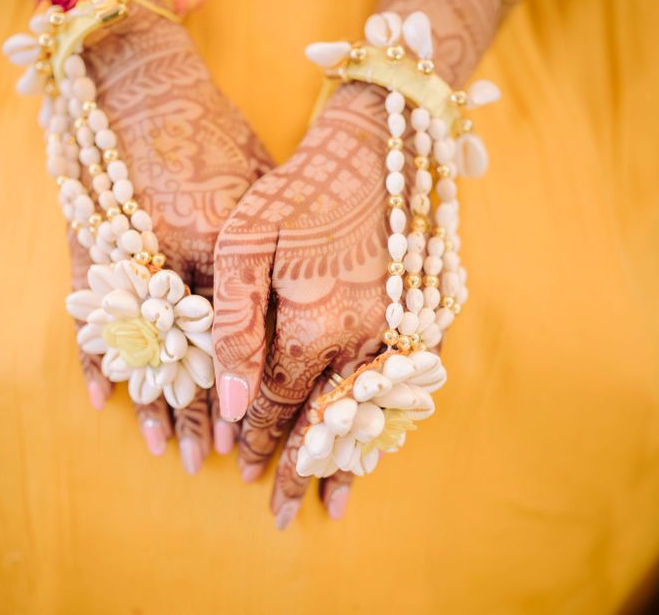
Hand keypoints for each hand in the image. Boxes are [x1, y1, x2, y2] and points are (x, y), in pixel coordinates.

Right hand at [68, 9, 270, 472]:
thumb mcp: (258, 180)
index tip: (251, 431)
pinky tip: (104, 400)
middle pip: (192, 351)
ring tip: (162, 449)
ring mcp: (127, 248)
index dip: (244, 389)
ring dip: (153, 401)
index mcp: (227, 235)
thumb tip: (287, 309)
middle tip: (211, 461)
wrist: (138, 78)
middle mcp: (176, 250)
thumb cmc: (211, 125)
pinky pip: (92, 313)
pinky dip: (96, 358)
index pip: (239, 333)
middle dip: (201, 413)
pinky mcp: (90, 242)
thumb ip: (268, 246)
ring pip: (142, 345)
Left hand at [210, 0, 549, 528]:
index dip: (258, 441)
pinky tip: (379, 438)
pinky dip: (387, 420)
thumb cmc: (299, 187)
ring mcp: (403, 331)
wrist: (380, 142)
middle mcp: (365, 341)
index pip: (277, 404)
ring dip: (351, 460)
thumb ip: (235, 324)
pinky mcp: (426, 316)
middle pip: (326, 423)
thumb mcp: (245, 240)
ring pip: (370, 414)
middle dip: (302, 471)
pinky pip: (406, 386)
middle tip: (287, 515)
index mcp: (316, 327)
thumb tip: (231, 402)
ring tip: (338, 502)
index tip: (242, 473)